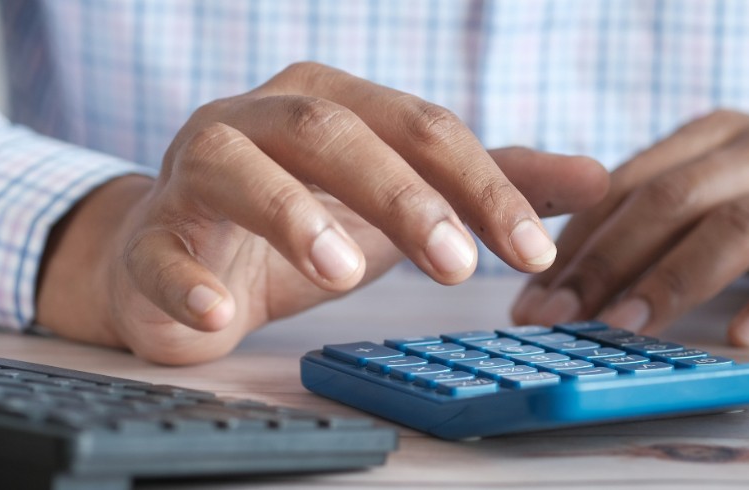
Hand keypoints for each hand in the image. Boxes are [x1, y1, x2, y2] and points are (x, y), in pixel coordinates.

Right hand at [37, 62, 608, 364]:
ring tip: (344, 272)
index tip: (532, 250)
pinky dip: (187, 282)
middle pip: (332, 130)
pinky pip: (160, 251)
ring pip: (237, 167)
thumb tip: (598, 178)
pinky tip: (220, 315)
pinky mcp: (150, 237)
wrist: (181, 257)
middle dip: (400, 194)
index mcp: (330, 101)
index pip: (418, 126)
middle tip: (457, 266)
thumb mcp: (400, 201)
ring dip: (291, 214)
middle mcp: (259, 118)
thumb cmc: (300, 220)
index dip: (480, 184)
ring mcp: (195, 172)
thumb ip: (488, 186)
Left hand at [511, 110, 748, 346]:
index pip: (632, 182)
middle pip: (674, 200)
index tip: (535, 293)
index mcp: (723, 133)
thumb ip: (660, 217)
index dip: (577, 239)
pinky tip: (742, 336)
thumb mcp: (727, 193)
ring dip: (674, 280)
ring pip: (739, 227)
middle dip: (606, 260)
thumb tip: (565, 274)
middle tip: (561, 315)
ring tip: (627, 327)